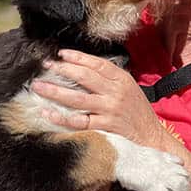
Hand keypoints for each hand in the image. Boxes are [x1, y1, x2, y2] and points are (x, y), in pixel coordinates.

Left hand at [31, 49, 173, 148]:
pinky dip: (62, 118)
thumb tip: (84, 68)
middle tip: (45, 66)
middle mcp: (115, 92)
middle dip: (62, 70)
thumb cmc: (138, 112)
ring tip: (38, 86)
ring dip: (55, 91)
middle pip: (84, 77)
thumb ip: (110, 79)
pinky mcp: (105, 127)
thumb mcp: (129, 88)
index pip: (97, 64)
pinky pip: (79, 121)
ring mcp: (109, 110)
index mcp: (122, 80)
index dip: (78, 57)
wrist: (152, 136)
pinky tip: (48, 113)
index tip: (61, 54)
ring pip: (78, 98)